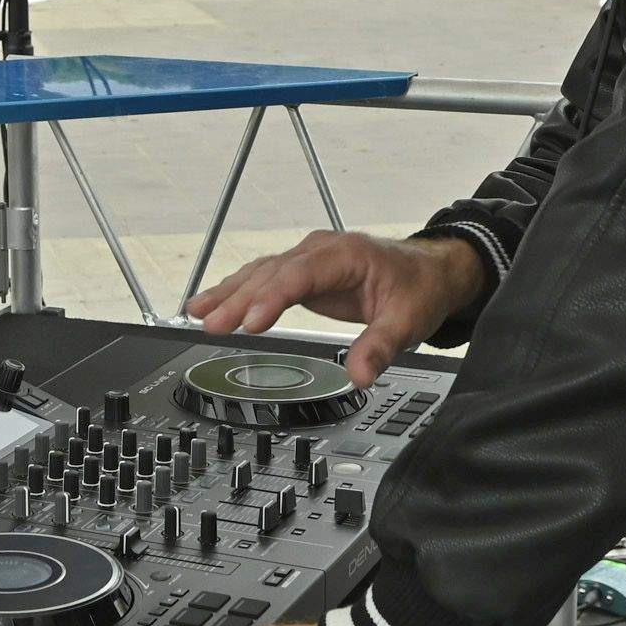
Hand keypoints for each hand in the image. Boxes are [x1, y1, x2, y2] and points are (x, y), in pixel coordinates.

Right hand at [189, 229, 485, 387]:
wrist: (429, 271)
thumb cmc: (418, 288)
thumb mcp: (407, 321)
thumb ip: (379, 347)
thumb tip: (359, 375)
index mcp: (346, 255)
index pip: (300, 275)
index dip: (272, 298)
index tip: (250, 321)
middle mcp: (321, 251)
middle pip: (271, 273)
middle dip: (238, 298)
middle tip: (210, 323)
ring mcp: (309, 259)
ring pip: (261, 273)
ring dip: (229, 292)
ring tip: (196, 311)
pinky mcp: (303, 272)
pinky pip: (263, 278)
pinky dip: (236, 290)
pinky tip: (211, 301)